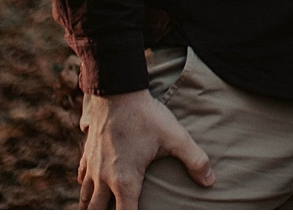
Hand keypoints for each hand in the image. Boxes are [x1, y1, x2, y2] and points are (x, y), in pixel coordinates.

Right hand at [78, 88, 213, 208]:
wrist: (117, 90)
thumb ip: (195, 160)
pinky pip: (81, 176)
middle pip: (97, 211)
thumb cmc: (146, 115)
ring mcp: (93, 165)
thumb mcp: (175, 137)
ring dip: (90, 206)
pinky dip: (84, 185)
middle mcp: (104, 178)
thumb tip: (211, 181)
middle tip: (113, 212)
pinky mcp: (87, 152)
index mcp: (126, 181)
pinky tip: (87, 186)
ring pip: (85, 196)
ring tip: (96, 210)